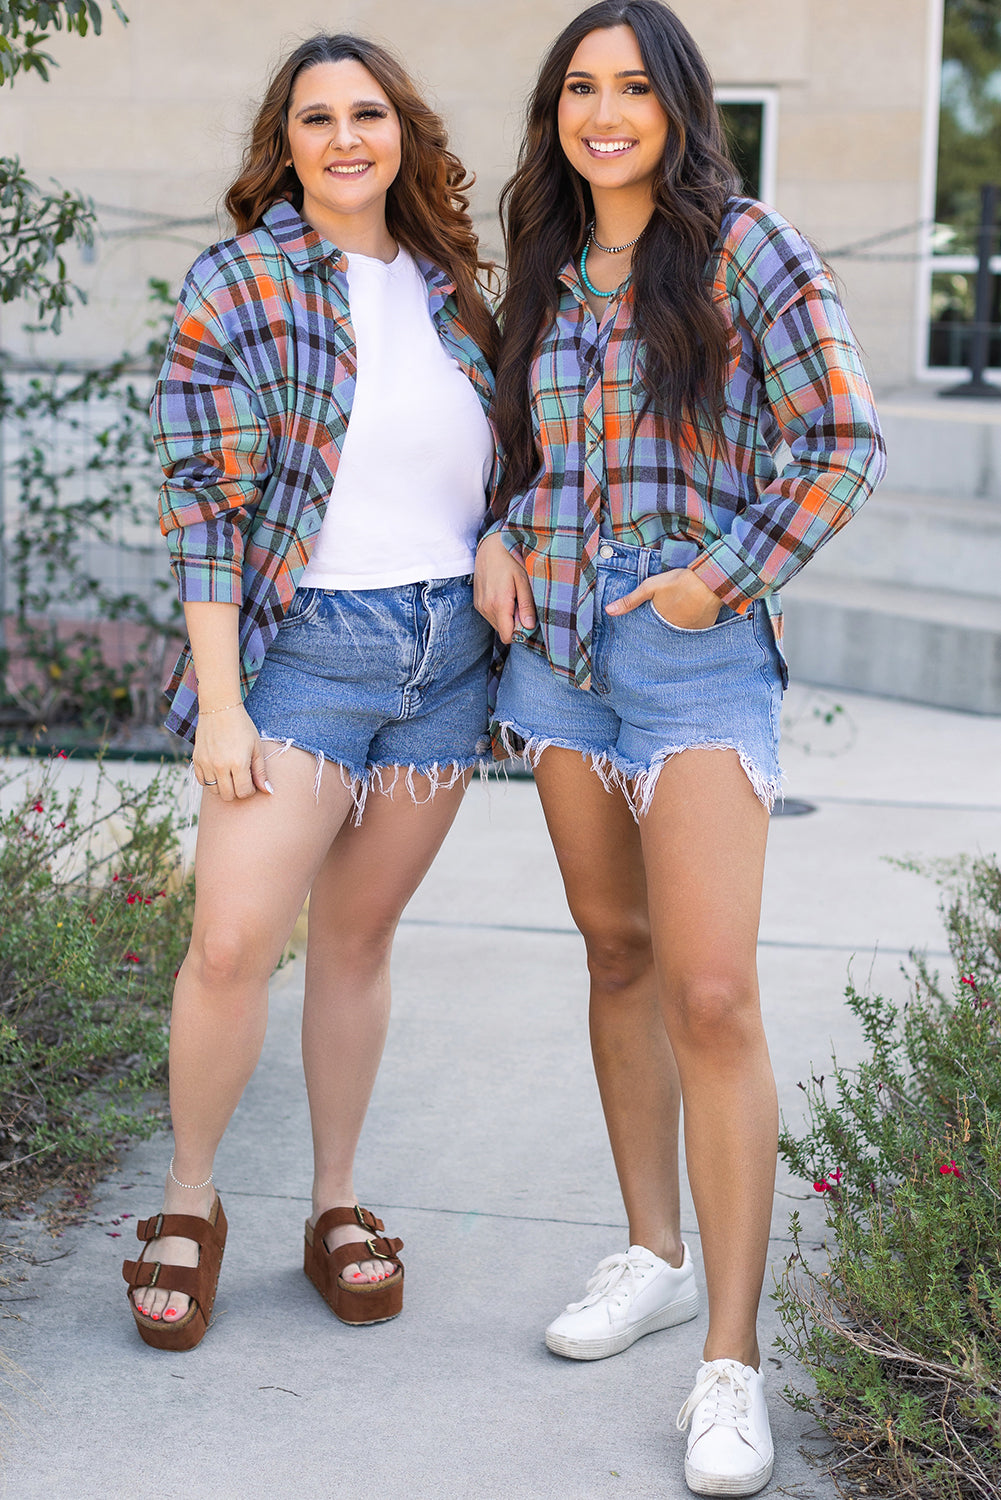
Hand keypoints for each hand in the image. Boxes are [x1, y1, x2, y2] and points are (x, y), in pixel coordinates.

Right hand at [193, 705, 271, 801]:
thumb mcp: (256, 747)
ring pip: (214, 791)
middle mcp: (220, 766)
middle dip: (237, 792)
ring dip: (224, 788)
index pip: (244, 792)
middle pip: (228, 795)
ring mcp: (206, 763)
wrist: (220, 708)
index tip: (251, 782)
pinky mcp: (196, 760)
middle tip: (242, 779)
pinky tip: (218, 771)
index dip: (250, 790)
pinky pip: (202, 782)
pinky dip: (210, 781)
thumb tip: (268, 791)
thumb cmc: (242, 726)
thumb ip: (261, 771)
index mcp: (238, 763)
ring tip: (230, 775)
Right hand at [474, 531, 536, 644]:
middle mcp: (486, 608)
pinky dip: (500, 611)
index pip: (508, 636)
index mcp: (499, 604)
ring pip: (497, 625)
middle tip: (522, 605)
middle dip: (515, 624)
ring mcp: (480, 606)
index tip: (528, 620)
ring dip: (508, 617)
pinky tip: (505, 595)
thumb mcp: (523, 580)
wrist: (491, 546)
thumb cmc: (511, 560)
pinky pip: (491, 616)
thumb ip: (526, 605)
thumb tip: (529, 627)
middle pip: (503, 631)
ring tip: (514, 598)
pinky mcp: (477, 603)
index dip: (520, 633)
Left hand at [605, 567, 722, 628]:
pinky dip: (690, 627)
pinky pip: (693, 632)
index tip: (643, 632)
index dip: (646, 631)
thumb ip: (630, 600)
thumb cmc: (680, 582)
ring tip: (676, 619)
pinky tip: (690, 617)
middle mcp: (674, 633)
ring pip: (678, 634)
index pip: (648, 634)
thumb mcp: (650, 587)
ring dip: (676, 629)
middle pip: (664, 635)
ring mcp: (690, 633)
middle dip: (660, 632)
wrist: (710, 581)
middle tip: (661, 625)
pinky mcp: (703, 629)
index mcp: (660, 624)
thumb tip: (608, 611)